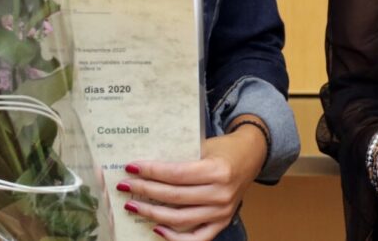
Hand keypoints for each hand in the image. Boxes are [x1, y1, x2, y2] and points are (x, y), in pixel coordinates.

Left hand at [119, 126, 267, 240]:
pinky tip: (156, 228)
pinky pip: (197, 238)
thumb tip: (145, 167)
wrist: (251, 156)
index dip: (151, 172)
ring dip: (152, 213)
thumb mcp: (204, 145)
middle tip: (125, 186)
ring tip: (133, 205)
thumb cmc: (224, 148)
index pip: (177, 174)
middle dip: (145, 191)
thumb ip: (180, 158)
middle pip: (174, 197)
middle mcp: (221, 193)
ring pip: (180, 218)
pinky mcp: (223, 222)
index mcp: (218, 170)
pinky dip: (174, 237)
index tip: (131, 168)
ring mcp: (223, 211)